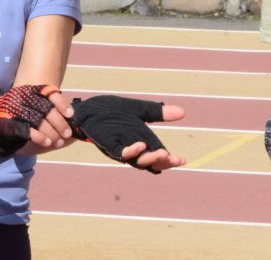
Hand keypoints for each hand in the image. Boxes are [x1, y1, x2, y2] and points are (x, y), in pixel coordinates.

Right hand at [0, 84, 64, 156]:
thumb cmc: (8, 118)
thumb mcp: (25, 107)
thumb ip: (40, 108)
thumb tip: (65, 116)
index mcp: (27, 91)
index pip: (49, 93)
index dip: (62, 103)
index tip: (71, 114)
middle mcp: (20, 97)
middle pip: (46, 108)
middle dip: (59, 122)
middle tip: (67, 133)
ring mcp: (13, 109)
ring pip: (39, 119)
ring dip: (52, 131)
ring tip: (58, 141)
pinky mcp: (7, 123)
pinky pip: (27, 129)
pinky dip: (39, 137)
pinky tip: (46, 143)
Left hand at [69, 95, 186, 172]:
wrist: (88, 108)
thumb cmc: (111, 111)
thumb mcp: (139, 110)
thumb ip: (158, 113)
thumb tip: (183, 113)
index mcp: (142, 141)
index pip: (158, 156)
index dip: (170, 160)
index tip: (182, 160)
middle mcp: (132, 149)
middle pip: (150, 163)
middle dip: (163, 162)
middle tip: (174, 159)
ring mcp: (120, 148)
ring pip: (137, 161)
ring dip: (150, 159)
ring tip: (162, 153)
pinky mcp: (108, 145)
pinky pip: (120, 153)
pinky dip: (131, 151)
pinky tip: (141, 145)